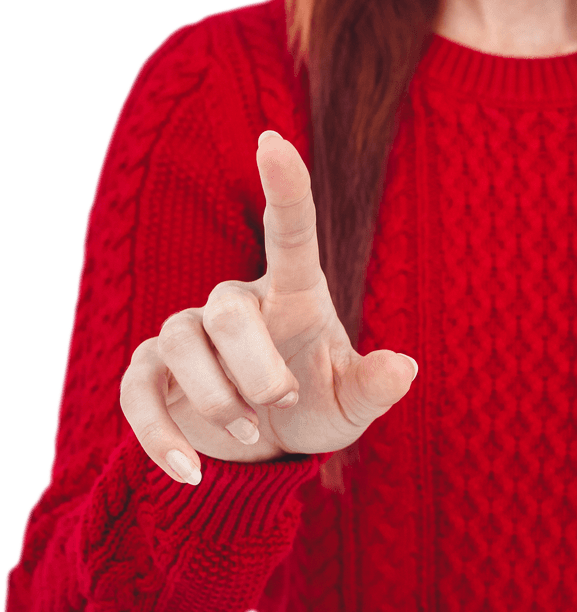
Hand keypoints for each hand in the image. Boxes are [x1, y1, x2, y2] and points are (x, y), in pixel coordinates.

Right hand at [119, 130, 417, 484]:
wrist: (269, 446)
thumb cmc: (319, 408)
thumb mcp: (353, 403)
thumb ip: (375, 386)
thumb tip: (405, 368)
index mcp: (294, 295)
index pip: (287, 232)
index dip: (282, 188)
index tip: (273, 140)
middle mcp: (237, 303)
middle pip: (227, 311)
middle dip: (256, 369)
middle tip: (284, 401)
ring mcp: (189, 334)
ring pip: (180, 343)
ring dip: (219, 400)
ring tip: (254, 434)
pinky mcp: (153, 372)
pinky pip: (137, 392)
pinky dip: (157, 435)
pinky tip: (190, 471)